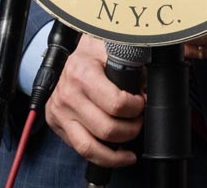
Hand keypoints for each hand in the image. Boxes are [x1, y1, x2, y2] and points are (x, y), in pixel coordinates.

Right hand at [44, 34, 144, 167]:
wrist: (65, 58)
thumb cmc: (91, 54)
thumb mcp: (111, 48)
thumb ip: (132, 66)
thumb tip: (149, 89)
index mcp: (83, 73)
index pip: (116, 103)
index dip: (136, 107)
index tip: (141, 102)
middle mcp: (69, 95)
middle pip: (107, 129)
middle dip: (131, 128)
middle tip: (138, 119)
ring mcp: (60, 112)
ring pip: (92, 146)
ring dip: (118, 150)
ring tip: (130, 142)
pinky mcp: (57, 124)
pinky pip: (81, 150)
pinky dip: (103, 158)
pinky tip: (119, 156)